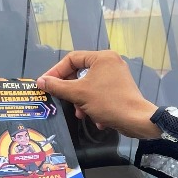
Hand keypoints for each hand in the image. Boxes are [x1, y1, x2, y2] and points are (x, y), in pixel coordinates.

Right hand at [38, 50, 160, 138]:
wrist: (137, 120)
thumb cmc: (107, 102)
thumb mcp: (78, 94)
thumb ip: (57, 86)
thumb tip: (40, 81)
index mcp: (102, 57)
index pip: (72, 58)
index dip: (56, 71)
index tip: (45, 83)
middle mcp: (111, 63)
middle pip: (80, 74)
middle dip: (72, 91)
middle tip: (63, 100)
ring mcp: (117, 77)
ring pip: (89, 87)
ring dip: (82, 102)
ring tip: (82, 114)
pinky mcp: (121, 90)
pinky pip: (100, 94)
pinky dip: (95, 106)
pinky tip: (96, 118)